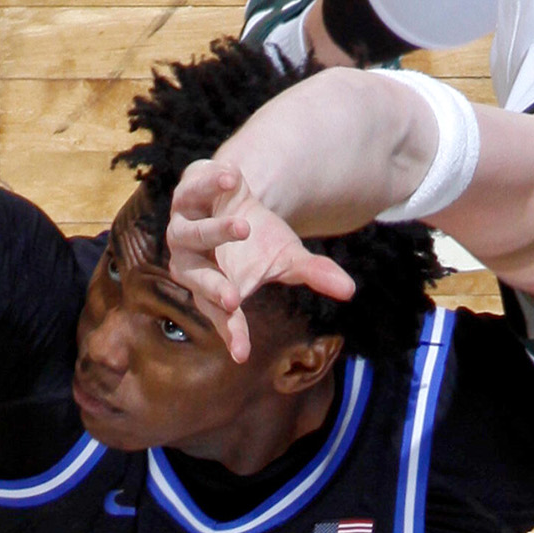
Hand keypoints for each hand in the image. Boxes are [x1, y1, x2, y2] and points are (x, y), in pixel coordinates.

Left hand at [166, 158, 354, 362]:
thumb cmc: (258, 238)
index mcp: (218, 287)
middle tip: (231, 299)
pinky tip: (234, 179)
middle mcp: (192, 264)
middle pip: (197, 280)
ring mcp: (183, 231)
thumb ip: (313, 273)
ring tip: (244, 227)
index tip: (242, 354)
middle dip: (212, 288)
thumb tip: (350, 289)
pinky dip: (211, 186)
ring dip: (217, 232)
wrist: (235, 195)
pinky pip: (193, 193)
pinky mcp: (185, 199)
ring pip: (191, 236)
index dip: (232, 333)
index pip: (222, 316)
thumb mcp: (288, 256)